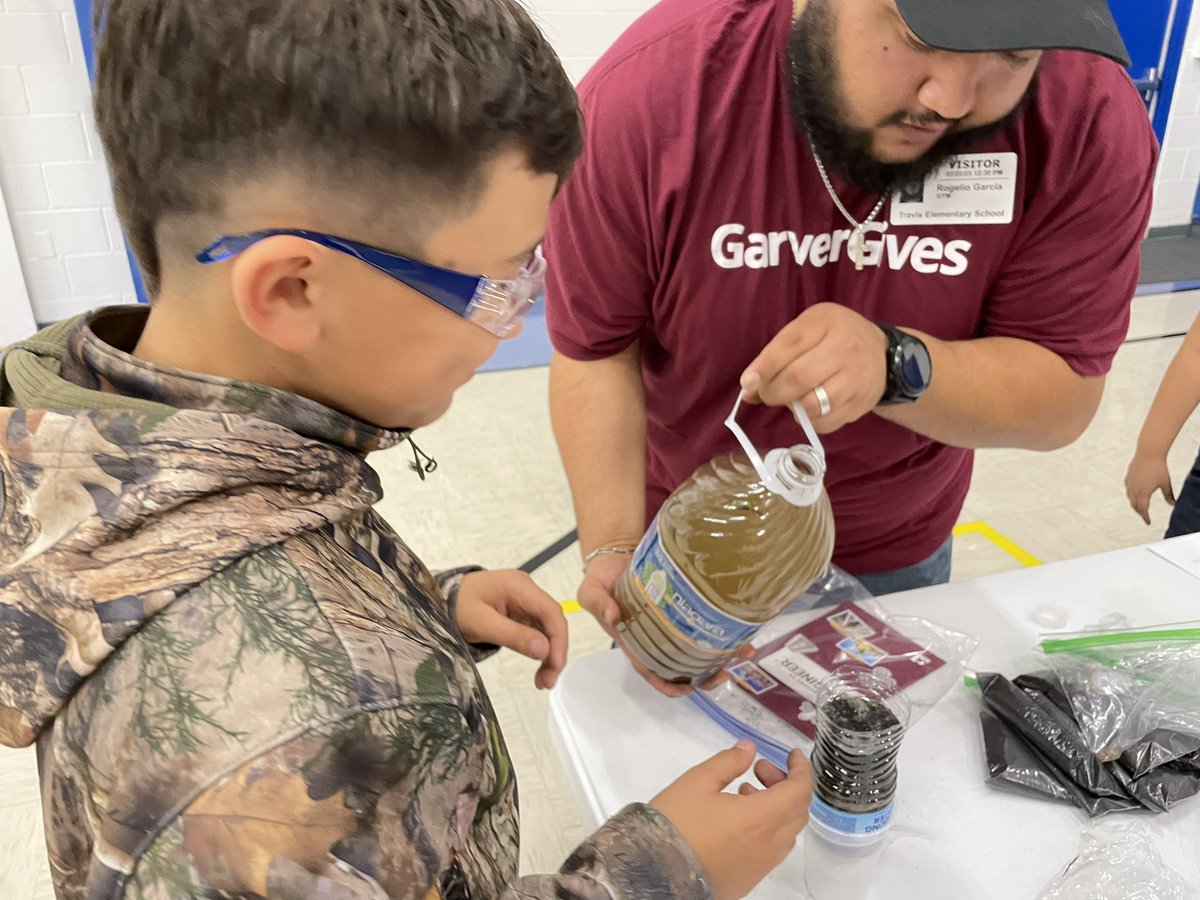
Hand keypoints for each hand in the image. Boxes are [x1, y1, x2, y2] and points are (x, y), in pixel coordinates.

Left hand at [455, 570, 567, 689]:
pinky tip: (539, 669)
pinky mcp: (521, 613)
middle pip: (552, 621)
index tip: (556, 665)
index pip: (550, 611)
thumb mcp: (481, 623)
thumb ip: (513, 635)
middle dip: (555, 651)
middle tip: (549, 680)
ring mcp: (525, 601)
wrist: (442, 599)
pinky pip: (537, 632)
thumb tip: (544, 650)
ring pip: (547, 629)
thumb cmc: (458, 606)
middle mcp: (527, 590)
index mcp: (519, 585)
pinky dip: (540, 651)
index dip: (558, 639)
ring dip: (549, 655)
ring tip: (544, 681)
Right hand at [579, 554, 752, 697]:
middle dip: (704, 676)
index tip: (686, 690)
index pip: (650, 670)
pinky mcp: (683, 606)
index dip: (668, 685)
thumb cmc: (601, 577)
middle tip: (724, 675)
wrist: (615, 554)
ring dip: (720, 654)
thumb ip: (599, 603)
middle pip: (681, 666)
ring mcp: (671, 623)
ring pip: (698, 646)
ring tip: (742, 652)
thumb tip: (612, 615)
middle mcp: (656, 637)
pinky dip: (723, 627)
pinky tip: (741, 627)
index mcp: (633, 641)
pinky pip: (703, 621)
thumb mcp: (591, 591)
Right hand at [651, 742, 811, 899]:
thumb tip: (749, 750)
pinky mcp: (748, 879)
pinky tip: (738, 820)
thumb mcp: (698, 782)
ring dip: (777, 807)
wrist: (654, 872)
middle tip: (759, 770)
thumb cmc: (676, 824)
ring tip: (745, 792)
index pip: (799, 792)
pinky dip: (767, 828)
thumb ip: (728, 762)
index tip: (792, 755)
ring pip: (786, 833)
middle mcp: (768, 846)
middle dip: (785, 785)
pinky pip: (771, 851)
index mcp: (761, 819)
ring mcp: (760, 866)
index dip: (801, 769)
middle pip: (797, 812)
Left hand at [740, 302, 888, 432]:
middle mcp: (845, 348)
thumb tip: (749, 388)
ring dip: (791, 408)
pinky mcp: (861, 403)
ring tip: (791, 399)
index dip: (764, 367)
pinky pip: (825, 423)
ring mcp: (856, 378)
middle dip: (772, 392)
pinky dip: (808, 421)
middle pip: (798, 378)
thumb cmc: (834, 337)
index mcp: (827, 322)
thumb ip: (777, 354)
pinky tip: (808, 409)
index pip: (789, 345)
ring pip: (812, 405)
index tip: (747, 382)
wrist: (882, 352)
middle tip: (766, 394)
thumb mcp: (808, 329)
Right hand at [1125, 452, 1175, 524]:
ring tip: (1138, 506)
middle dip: (1140, 512)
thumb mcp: (1166, 483)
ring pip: (1130, 498)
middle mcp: (1134, 490)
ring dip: (1134, 504)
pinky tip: (1134, 493)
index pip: (1143, 510)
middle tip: (1144, 515)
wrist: (1149, 453)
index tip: (1148, 522)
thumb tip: (1172, 504)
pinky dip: (1131, 495)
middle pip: (1135, 506)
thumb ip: (1168, 495)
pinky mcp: (1128, 477)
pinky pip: (1128, 490)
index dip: (1145, 517)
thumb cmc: (1158, 467)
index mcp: (1144, 493)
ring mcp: (1130, 483)